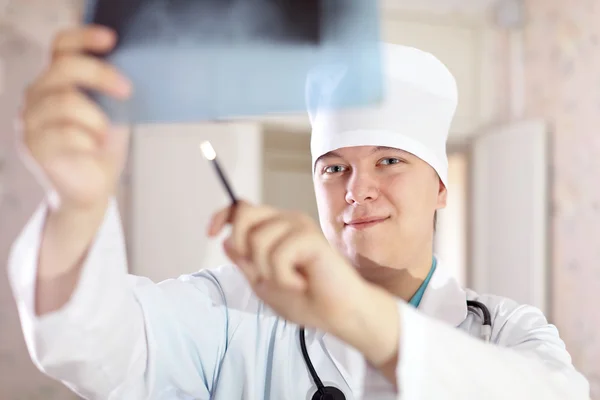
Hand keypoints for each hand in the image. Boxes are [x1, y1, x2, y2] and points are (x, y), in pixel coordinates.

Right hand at [20, 24, 131, 211]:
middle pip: (65, 68)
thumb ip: (111, 92)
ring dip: (96, 120)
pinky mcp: (33, 146)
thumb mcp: (112, 113)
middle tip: (127, 91)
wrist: (93, 190)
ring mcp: (29, 121)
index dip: (84, 38)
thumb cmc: (102, 149)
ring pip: (66, 102)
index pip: (62, 47)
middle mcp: (36, 96)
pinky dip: (88, 141)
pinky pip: (65, 133)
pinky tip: (91, 150)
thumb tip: (131, 69)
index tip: (112, 39)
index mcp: (55, 82)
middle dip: (101, 75)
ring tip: (102, 136)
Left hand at [207, 201, 366, 335]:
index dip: (222, 216)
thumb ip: (245, 261)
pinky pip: (277, 255)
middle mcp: (286, 221)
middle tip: (263, 272)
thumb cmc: (306, 299)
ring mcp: (299, 226)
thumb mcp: (263, 282)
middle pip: (244, 213)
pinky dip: (284, 278)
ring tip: (290, 281)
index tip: (211, 233)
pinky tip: (301, 283)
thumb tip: (226, 240)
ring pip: (257, 240)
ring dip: (268, 271)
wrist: (337, 314)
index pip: (240, 209)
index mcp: (274, 228)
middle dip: (242, 247)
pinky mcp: (310, 237)